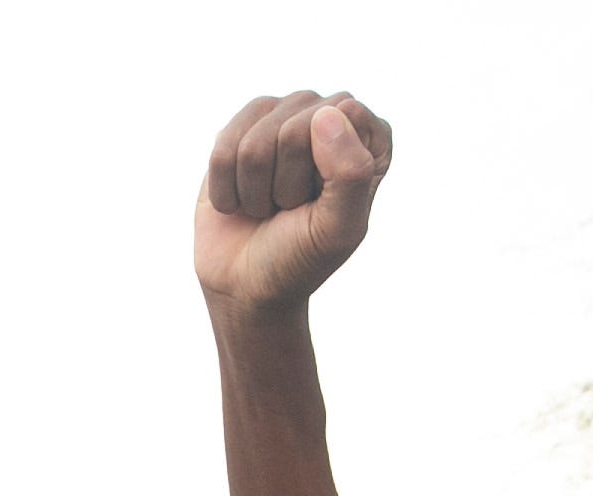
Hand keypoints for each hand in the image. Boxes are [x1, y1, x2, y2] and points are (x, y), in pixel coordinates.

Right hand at [194, 91, 391, 318]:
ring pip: (256, 141)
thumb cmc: (300, 257)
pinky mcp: (240, 127)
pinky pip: (223, 146)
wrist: (247, 283)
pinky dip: (226, 188)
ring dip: (255, 189)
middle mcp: (328, 117)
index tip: (324, 201)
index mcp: (368, 139)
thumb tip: (325, 115)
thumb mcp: (339, 229)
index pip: (345, 115)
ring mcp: (281, 116)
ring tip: (267, 207)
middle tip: (291, 209)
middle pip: (296, 127)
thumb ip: (351, 173)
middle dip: (286, 183)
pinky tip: (240, 202)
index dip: (325, 167)